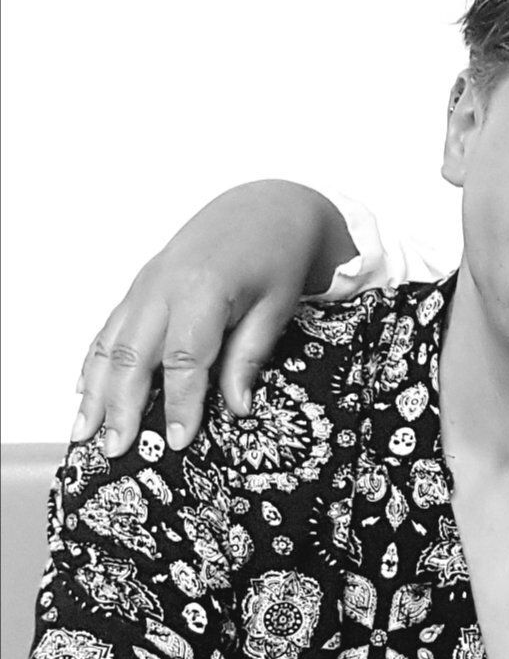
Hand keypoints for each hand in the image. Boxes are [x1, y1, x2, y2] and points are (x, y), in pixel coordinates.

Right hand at [72, 180, 354, 456]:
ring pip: (110, 343)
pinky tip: (82, 391)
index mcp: (202, 290)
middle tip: (116, 450)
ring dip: (95, 391)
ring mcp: (145, 286)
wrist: (263, 208)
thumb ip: (250, 356)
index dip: (180, 403)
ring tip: (84, 432)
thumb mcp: (277, 308)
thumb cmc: (275, 256)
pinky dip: (92, 361)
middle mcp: (163, 287)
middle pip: (133, 355)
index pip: (185, 359)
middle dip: (121, 407)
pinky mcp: (139, 288)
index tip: (178, 441)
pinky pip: (109, 328)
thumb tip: (237, 409)